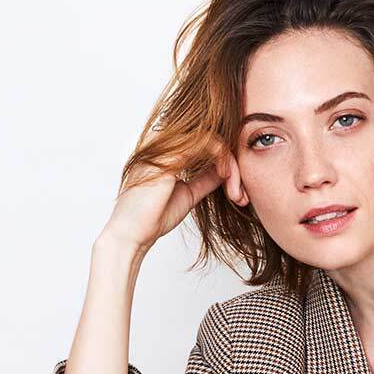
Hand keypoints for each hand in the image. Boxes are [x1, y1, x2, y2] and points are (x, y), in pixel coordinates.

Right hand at [99, 134, 240, 252]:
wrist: (134, 234)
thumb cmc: (154, 216)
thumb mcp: (188, 193)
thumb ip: (204, 178)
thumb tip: (223, 170)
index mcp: (164, 148)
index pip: (203, 142)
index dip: (224, 162)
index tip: (236, 190)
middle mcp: (162, 140)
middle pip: (210, 139)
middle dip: (232, 164)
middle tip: (240, 193)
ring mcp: (163, 144)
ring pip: (212, 140)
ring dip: (230, 164)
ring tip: (235, 190)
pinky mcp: (169, 153)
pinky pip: (207, 143)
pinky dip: (223, 160)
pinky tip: (227, 178)